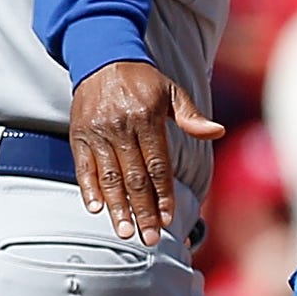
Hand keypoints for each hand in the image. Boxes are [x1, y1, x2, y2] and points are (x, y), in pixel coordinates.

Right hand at [69, 60, 225, 243]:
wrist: (102, 57)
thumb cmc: (144, 81)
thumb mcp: (172, 92)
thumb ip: (192, 116)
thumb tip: (217, 131)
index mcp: (146, 118)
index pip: (157, 164)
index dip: (163, 194)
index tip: (168, 218)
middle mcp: (120, 127)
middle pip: (134, 177)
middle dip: (142, 211)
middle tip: (149, 238)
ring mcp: (97, 132)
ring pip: (108, 177)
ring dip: (117, 207)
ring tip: (125, 232)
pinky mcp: (79, 135)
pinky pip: (84, 167)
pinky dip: (88, 189)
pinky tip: (96, 209)